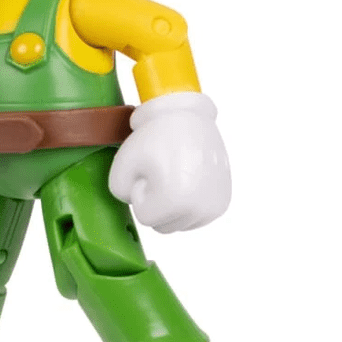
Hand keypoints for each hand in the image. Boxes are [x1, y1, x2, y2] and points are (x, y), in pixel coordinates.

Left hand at [109, 92, 231, 233]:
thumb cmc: (154, 136)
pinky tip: (186, 180)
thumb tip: (137, 206)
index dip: (141, 193)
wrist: (187, 115)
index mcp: (177, 200)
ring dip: (171, 205)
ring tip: (174, 175)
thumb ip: (119, 193)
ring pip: (179, 224)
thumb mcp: (122, 163)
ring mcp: (214, 206)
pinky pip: (194, 218)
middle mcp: (201, 207)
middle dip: (155, 202)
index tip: (150, 171)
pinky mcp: (222, 202)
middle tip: (162, 172)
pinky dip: (186, 205)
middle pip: (163, 226)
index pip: (145, 217)